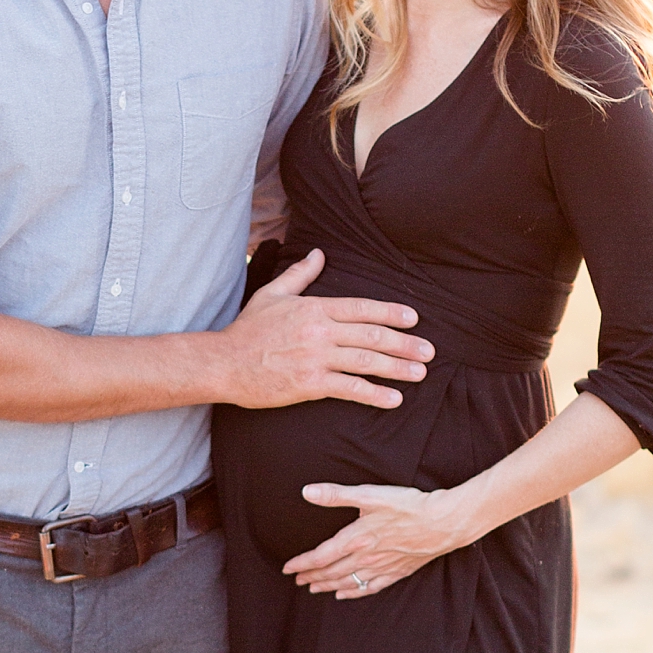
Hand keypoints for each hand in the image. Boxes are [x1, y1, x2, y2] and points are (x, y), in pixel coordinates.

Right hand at [218, 250, 433, 411]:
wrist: (223, 363)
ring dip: (397, 369)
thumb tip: (319, 253)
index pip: (361, 308)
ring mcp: (315, 358)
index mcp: (314, 308)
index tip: (414, 319)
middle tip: (428, 351)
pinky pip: (349, 389)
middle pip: (371, 336)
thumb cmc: (247, 330)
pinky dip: (374, 394)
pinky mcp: (309, 384)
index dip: (391, 313)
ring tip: (420, 374)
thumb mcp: (272, 294)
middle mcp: (319, 331)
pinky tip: (393, 399)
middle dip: (404, 344)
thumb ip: (300, 274)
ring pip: (366, 362)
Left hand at [282, 481, 470, 596]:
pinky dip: (353, 592)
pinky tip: (344, 594)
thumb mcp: (369, 494)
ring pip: (347, 582)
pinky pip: (369, 588)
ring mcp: (381, 567)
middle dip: (311, 577)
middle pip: (330, 572)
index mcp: (355, 539)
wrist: (443, 522)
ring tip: (314, 588)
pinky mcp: (397, 572)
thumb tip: (307, 492)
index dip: (301, 564)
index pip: (320, 557)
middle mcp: (365, 558)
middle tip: (297, 580)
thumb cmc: (408, 506)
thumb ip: (336, 495)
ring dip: (327, 586)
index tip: (288, 568)